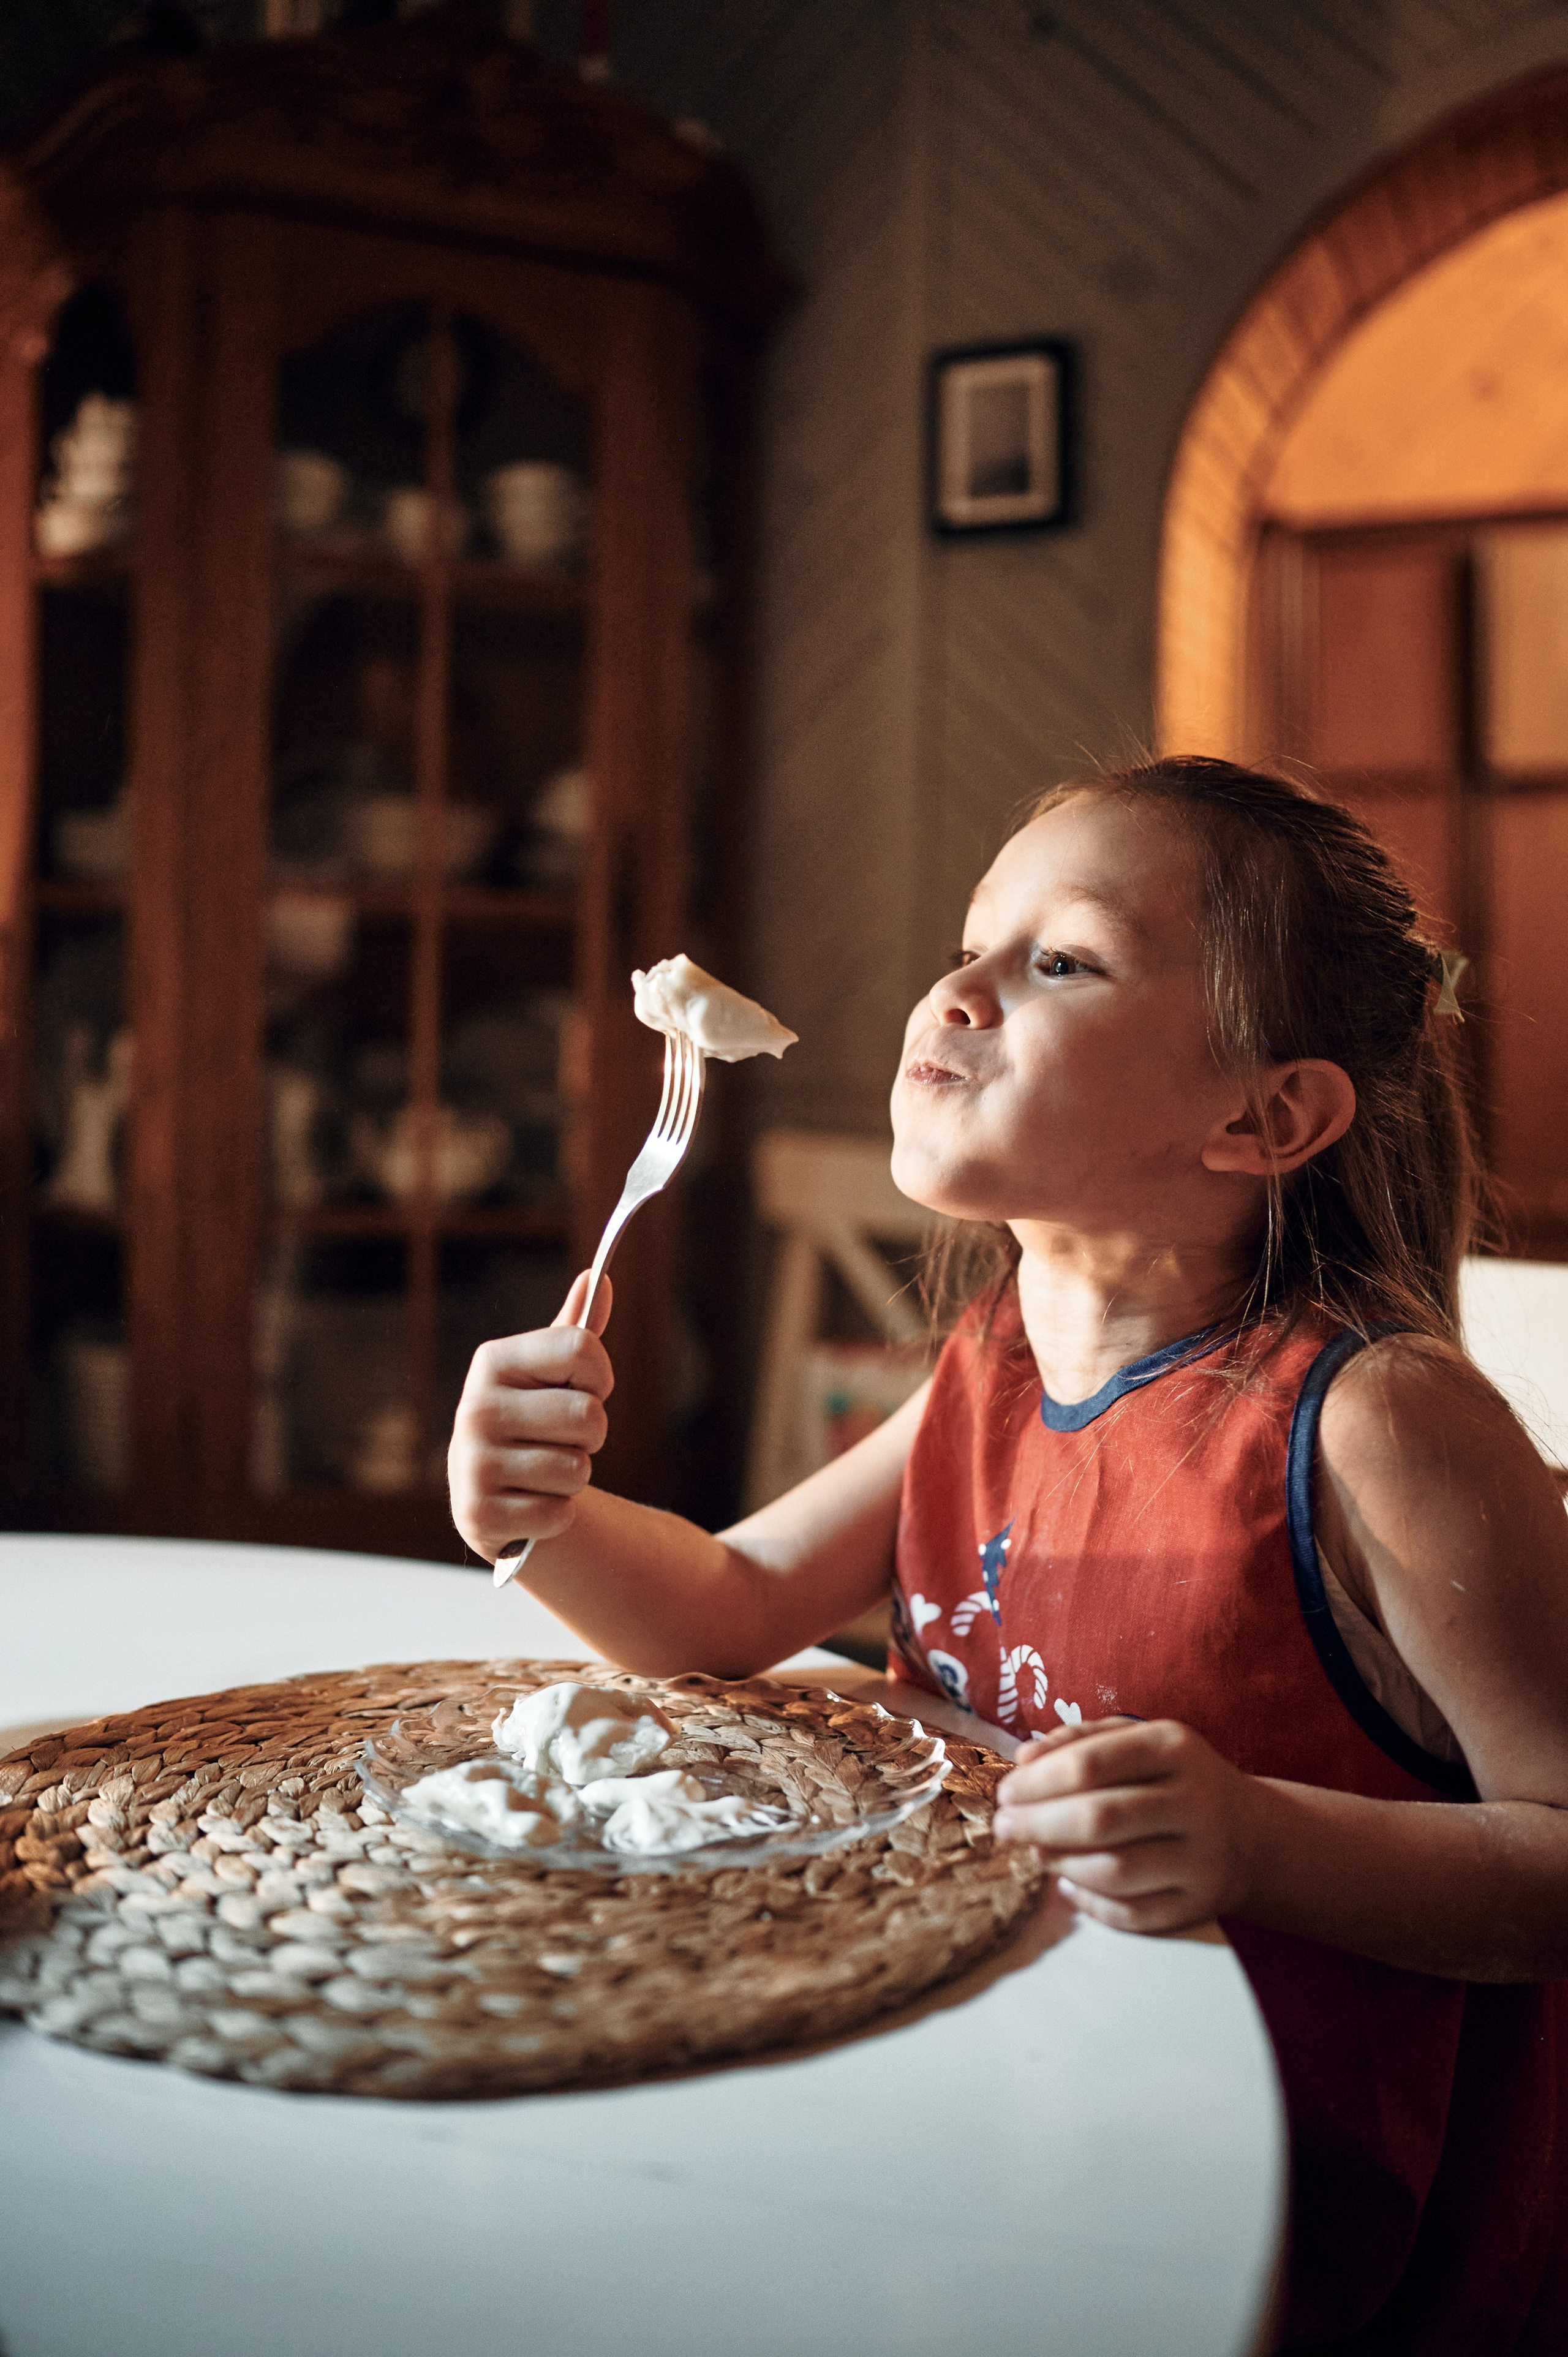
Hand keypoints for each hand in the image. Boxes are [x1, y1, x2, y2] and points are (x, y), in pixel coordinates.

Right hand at [447, 1271, 613, 1562]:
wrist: (493, 1492)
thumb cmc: (534, 1419)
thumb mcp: (551, 1373)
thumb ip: (576, 1329)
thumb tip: (598, 1276)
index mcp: (492, 1362)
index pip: (582, 1348)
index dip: (600, 1374)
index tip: (587, 1387)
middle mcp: (474, 1408)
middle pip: (588, 1414)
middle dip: (591, 1433)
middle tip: (564, 1438)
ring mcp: (472, 1464)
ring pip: (577, 1469)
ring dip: (574, 1476)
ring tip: (544, 1471)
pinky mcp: (479, 1515)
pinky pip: (560, 1513)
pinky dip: (557, 1514)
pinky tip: (530, 1502)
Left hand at [993, 1717, 1259, 1935]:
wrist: (1252, 1833)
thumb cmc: (1174, 1778)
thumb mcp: (1139, 1740)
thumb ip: (1080, 1740)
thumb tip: (1024, 1758)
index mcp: (1174, 1748)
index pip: (1090, 1764)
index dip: (1037, 1782)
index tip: (1006, 1792)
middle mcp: (1194, 1802)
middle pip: (1099, 1819)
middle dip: (1037, 1824)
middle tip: (1004, 1827)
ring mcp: (1201, 1859)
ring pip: (1113, 1871)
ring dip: (1059, 1863)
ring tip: (1036, 1852)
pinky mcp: (1198, 1905)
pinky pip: (1130, 1914)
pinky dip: (1088, 1902)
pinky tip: (1067, 1882)